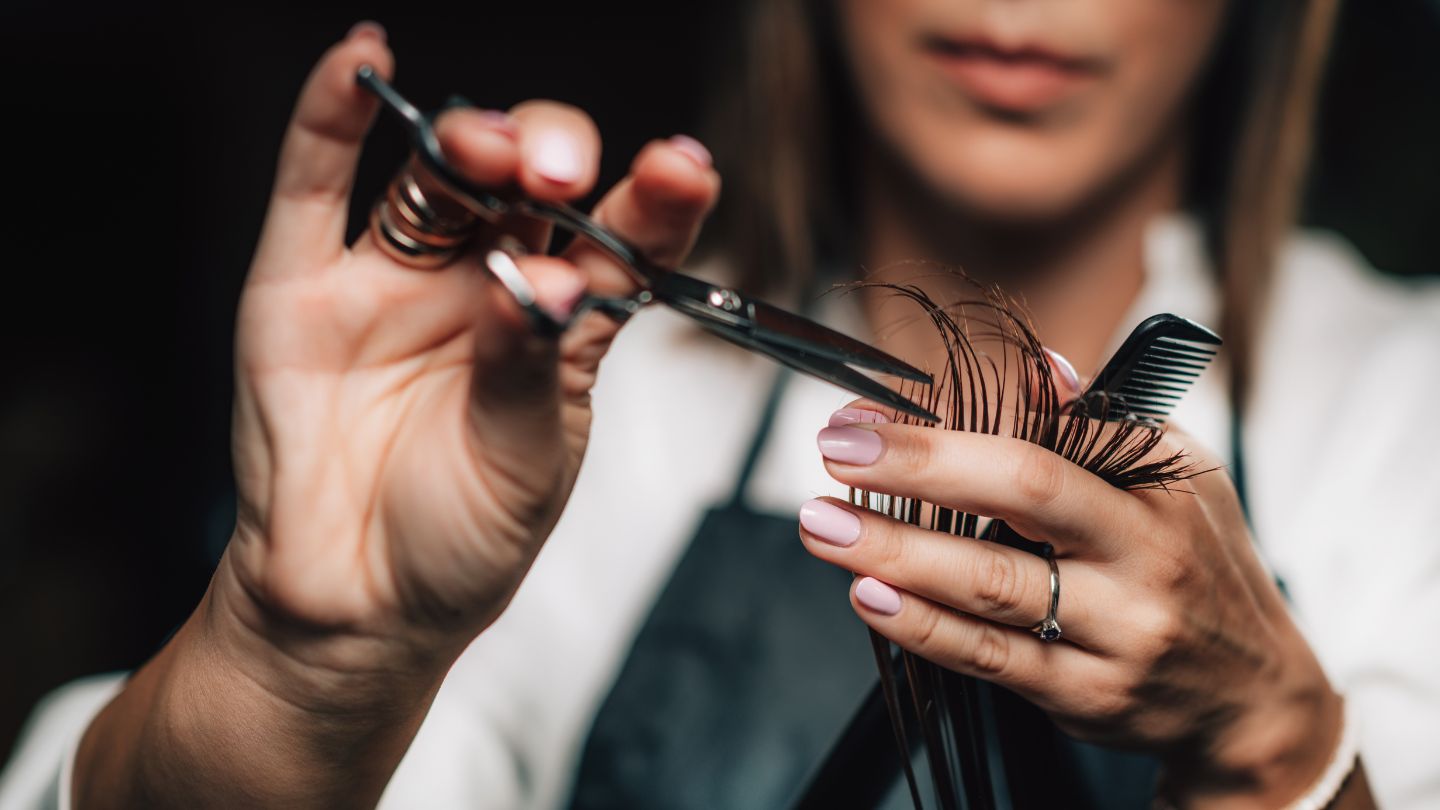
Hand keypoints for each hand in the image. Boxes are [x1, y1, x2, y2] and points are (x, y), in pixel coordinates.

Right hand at [75, 23, 718, 807]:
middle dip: (550, 159)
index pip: (619, 239)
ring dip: (468, 141)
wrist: (354, 608)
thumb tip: (538, 281)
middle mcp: (486, 283)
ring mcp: (397, 278)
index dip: (654, 200)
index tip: (683, 169)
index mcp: (563, 325)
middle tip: (557, 174)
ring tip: (489, 148)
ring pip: (437, 177)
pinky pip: (316, 186)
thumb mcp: (524, 464)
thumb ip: (527, 366)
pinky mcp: (305, 285)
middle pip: (527, 185)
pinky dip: (329, 118)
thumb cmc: (460, 541)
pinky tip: (360, 61)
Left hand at [802, 401, 1343, 807]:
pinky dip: (923, 627)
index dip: (952, 422)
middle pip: (1025, 494)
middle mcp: (1143, 555)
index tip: (869, 414)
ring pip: (994, 585)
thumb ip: (1099, 426)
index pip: (1050, 435)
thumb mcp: (1176, 480)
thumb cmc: (1198, 565)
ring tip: (824, 527)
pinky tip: (870, 596)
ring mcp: (1117, 631)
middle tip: (836, 451)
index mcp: (1158, 487)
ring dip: (896, 551)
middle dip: (921, 467)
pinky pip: (991, 657)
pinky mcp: (1085, 693)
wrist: (1252, 697)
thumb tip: (1037, 366)